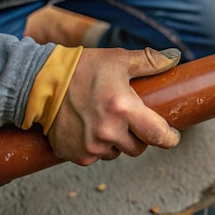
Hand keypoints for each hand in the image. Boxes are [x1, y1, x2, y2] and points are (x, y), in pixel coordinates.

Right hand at [47, 47, 181, 165]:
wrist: (40, 83)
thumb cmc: (83, 68)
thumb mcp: (119, 60)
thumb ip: (150, 61)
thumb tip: (174, 58)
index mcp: (124, 109)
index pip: (158, 135)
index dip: (169, 138)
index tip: (172, 136)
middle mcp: (108, 132)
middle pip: (138, 147)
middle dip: (139, 136)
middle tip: (130, 119)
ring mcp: (91, 146)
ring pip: (117, 153)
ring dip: (117, 142)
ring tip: (106, 120)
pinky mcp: (76, 154)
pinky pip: (97, 156)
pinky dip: (97, 146)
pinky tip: (90, 128)